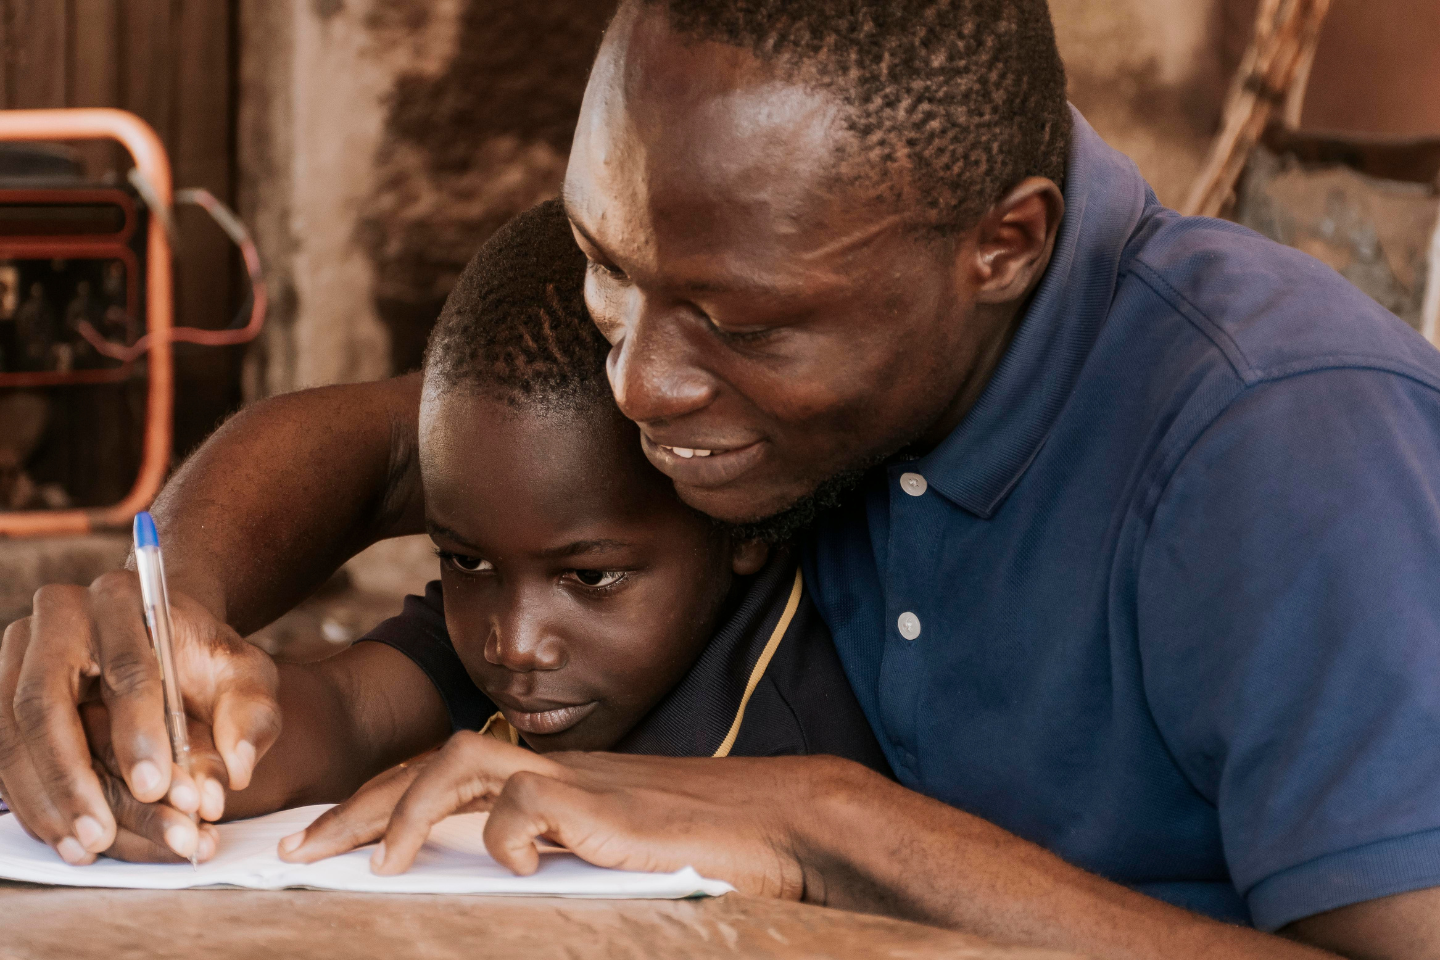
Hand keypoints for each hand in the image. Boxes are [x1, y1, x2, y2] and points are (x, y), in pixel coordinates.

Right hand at [0, 574, 280, 863]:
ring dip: (44, 797)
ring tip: (86, 847)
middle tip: (104, 834)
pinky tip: (63, 836)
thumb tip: (236, 772)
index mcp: (124, 598)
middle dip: (72, 776)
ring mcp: (17, 650)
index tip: (155, 788)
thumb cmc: (205, 660)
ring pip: (8, 730)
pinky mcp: (0, 686)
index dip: (137, 732)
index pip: (125, 667)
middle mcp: (59, 615)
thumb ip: (250, 717)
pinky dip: (28, 798)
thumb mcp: (245, 679)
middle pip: (44, 701)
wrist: (164, 638)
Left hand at [280, 729, 839, 898]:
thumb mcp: (609, 844)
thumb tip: (498, 866)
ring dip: (405, 809)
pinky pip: (526, 802)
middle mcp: (552, 768)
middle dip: (359, 805)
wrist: (776, 821)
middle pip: (433, 762)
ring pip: (462, 762)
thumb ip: (556, 842)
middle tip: (300, 851)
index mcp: (548, 777)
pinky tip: (512, 868)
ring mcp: (575, 780)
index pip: (445, 772)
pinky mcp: (601, 802)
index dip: (380, 799)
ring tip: (371, 865)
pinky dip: (504, 835)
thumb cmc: (701, 838)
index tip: (328, 837)